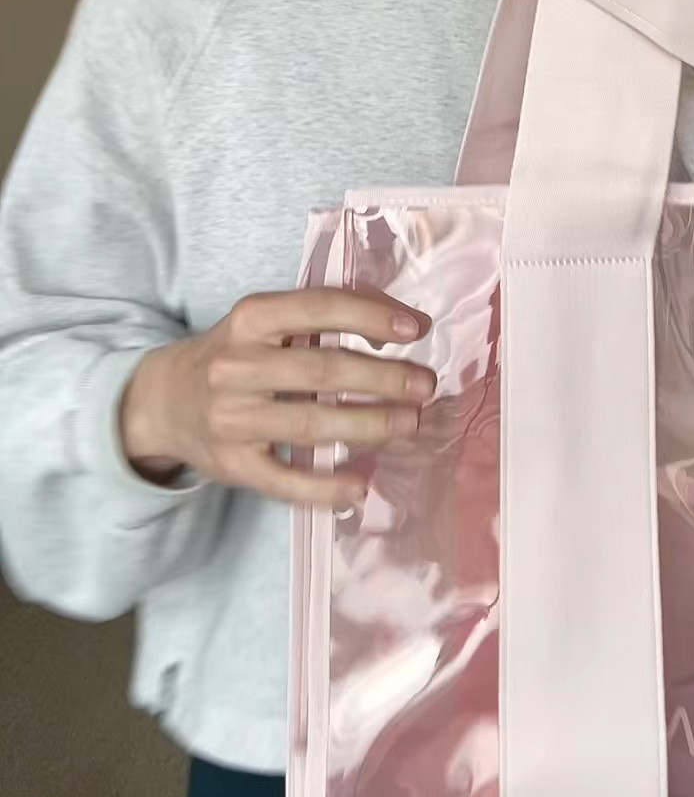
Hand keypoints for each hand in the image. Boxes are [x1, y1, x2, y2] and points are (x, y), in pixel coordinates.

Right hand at [119, 287, 435, 509]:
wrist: (164, 400)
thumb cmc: (234, 353)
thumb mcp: (264, 321)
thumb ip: (320, 317)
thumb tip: (398, 323)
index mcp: (250, 318)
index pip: (318, 309)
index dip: (371, 316)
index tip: (416, 329)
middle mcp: (237, 366)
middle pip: (321, 371)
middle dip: (382, 378)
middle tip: (425, 385)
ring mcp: (232, 420)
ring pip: (310, 425)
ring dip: (368, 426)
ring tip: (410, 424)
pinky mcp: (232, 465)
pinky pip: (285, 482)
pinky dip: (326, 488)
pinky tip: (361, 486)